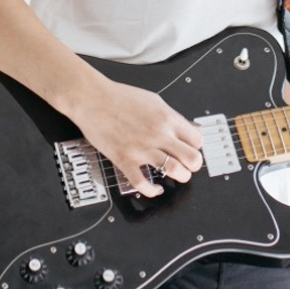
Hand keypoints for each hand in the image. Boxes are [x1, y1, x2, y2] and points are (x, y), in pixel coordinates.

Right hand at [70, 80, 204, 197]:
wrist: (92, 98)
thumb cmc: (121, 98)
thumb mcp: (155, 101)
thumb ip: (173, 117)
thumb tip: (188, 129)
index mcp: (168, 118)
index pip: (197, 140)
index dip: (196, 147)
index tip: (191, 149)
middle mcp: (158, 134)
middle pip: (192, 158)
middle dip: (194, 165)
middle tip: (189, 165)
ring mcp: (142, 148)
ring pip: (174, 170)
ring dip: (180, 176)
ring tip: (177, 175)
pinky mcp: (124, 159)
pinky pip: (142, 182)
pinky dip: (152, 190)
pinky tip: (155, 189)